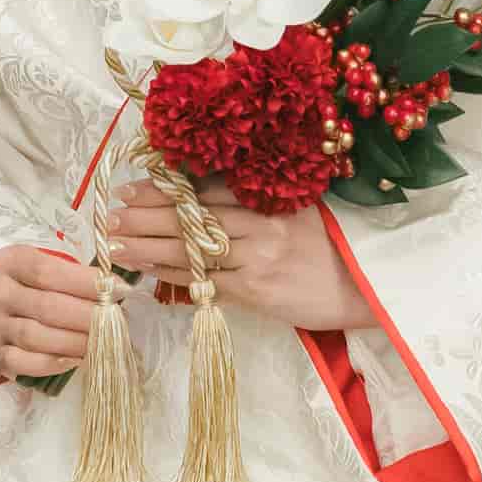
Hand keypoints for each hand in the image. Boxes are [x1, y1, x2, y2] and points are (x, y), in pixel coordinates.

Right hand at [0, 240, 109, 379]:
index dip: (87, 282)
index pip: (50, 271)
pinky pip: (25, 363)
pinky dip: (53, 364)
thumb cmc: (31, 285)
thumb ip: (73, 273)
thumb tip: (115, 288)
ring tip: (101, 341)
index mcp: (11, 262)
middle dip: (88, 315)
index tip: (119, 289)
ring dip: (75, 341)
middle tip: (116, 320)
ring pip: (37, 337)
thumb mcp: (44, 265)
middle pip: (47, 306)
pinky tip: (76, 359)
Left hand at [108, 182, 374, 333]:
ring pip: (192, 251)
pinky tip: (151, 275)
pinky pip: (208, 284)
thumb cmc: (334, 247)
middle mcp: (260, 224)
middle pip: (190, 218)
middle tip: (111, 215)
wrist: (370, 287)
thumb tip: (203, 195)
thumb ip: (256, 201)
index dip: (164, 190)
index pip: (205, 190)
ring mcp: (258, 259)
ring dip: (149, 247)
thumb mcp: (299, 209)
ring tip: (116, 245)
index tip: (131, 189)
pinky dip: (176, 280)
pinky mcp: (259, 292)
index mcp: (269, 197)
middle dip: (145, 216)